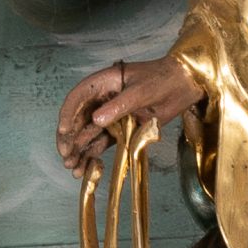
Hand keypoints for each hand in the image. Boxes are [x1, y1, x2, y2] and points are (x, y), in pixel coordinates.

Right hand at [56, 56, 202, 171]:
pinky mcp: (121, 129)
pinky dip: (93, 154)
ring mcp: (112, 115)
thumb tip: (97, 120)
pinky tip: (85, 167)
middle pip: (79, 119)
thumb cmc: (162, 79)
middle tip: (66, 156)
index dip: (68, 114)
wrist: (183, 85)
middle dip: (70, 138)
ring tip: (72, 168)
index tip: (63, 131)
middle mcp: (103, 99)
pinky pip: (103, 142)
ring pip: (89, 134)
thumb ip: (119, 105)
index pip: (78, 98)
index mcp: (103, 83)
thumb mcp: (141, 91)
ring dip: (79, 150)